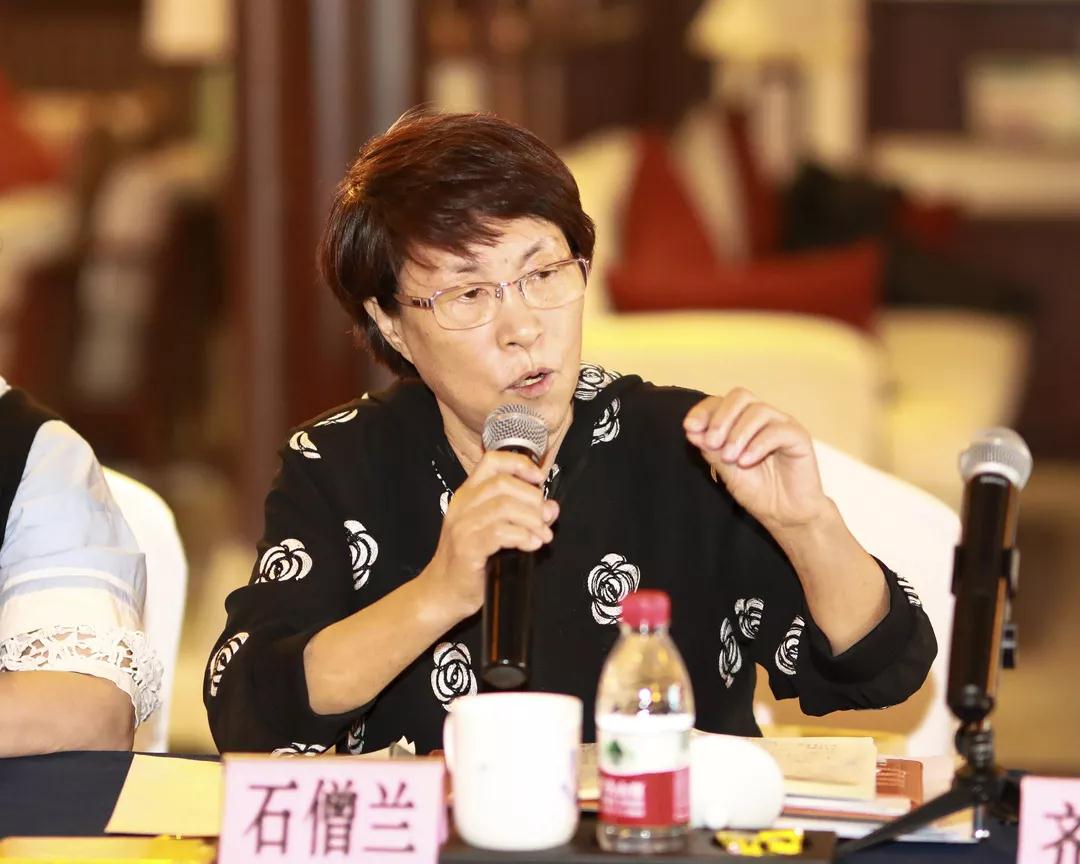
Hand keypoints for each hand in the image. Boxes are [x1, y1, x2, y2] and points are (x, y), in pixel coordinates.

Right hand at [424, 451, 558, 616]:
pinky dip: (523, 536)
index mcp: (467, 495)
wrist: (443, 591)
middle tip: (546, 517)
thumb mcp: (492, 530)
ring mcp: (462, 526)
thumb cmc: (468, 560)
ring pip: (504, 506)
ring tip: (542, 535)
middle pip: (504, 483)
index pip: (492, 462)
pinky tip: (531, 544)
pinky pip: (500, 533)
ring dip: (532, 520)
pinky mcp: (467, 548)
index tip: (539, 478)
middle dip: (533, 498)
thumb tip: (551, 508)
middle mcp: (462, 505)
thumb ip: (521, 514)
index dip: (520, 464)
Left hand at [683, 389, 828, 531]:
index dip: (704, 411)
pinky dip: (757, 445)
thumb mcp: (726, 470)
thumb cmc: (757, 490)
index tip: (690, 427)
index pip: (721, 402)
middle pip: (740, 396)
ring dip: (738, 433)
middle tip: (712, 443)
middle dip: (721, 418)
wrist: (785, 514)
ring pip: (758, 411)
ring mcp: (782, 425)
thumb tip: (691, 430)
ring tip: (730, 457)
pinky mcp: (799, 437)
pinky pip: (777, 430)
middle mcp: (763, 418)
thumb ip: (711, 450)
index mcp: (742, 421)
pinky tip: (746, 461)